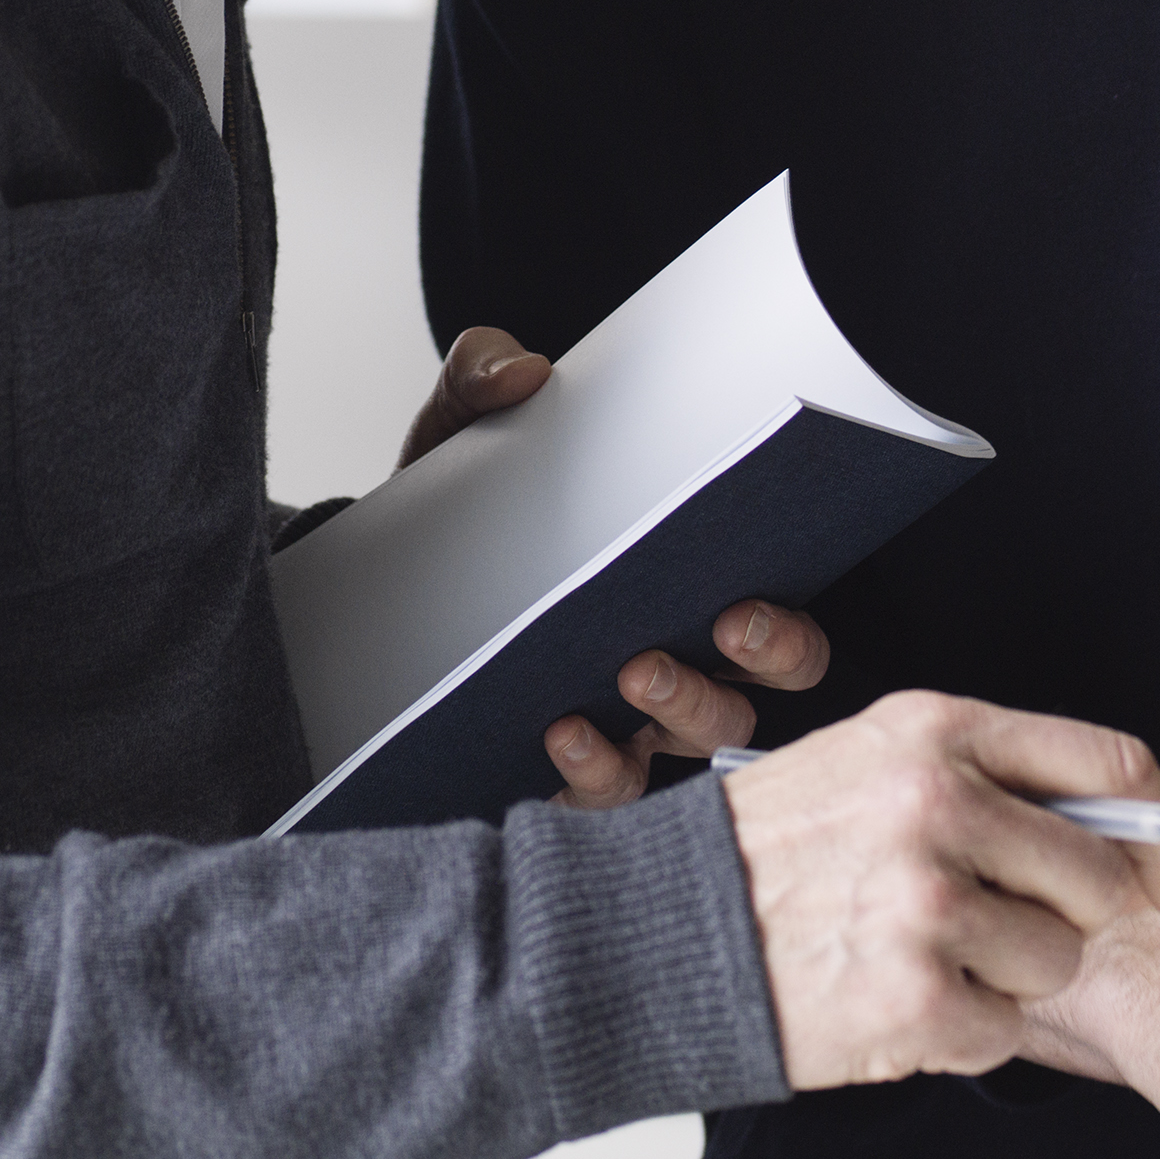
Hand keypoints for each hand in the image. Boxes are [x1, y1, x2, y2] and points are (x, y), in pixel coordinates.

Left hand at [401, 328, 833, 807]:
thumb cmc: (459, 514)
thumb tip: (521, 369)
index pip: (778, 627)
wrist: (373, 585)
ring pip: (691, 743)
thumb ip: (484, 376)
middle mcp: (669, 665)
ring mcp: (621, 724)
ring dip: (680, 710)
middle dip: (760, 664)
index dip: (786, 628)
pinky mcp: (562, 765)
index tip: (752, 598)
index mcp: (678, 590)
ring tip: (630, 670)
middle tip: (722, 624)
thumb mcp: (463, 434)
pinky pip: (604, 789)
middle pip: (757, 691)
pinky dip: (595, 769)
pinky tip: (560, 731)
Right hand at [718, 691, 1159, 1089]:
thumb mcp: (870, 762)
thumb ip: (985, 774)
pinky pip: (1006, 1030)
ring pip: (1057, 959)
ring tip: (928, 958)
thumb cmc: (768, 851)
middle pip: (1098, 875)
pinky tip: (901, 1001)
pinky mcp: (914, 995)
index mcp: (937, 734)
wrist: (656, 936)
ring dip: (1012, 978)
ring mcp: (926, 901)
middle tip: (1004, 929)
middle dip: (1071, 917)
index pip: (1113, 764)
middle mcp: (938, 805)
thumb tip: (1114, 818)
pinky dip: (966, 1031)